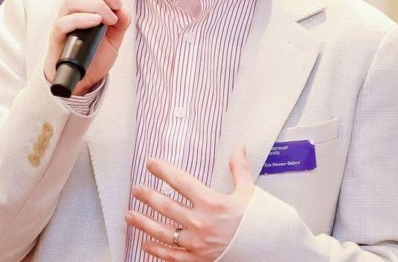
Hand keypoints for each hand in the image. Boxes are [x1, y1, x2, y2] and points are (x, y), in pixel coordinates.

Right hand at [43, 0, 130, 95]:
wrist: (83, 79)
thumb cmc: (94, 54)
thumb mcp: (114, 37)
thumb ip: (121, 22)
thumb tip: (125, 11)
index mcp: (81, 0)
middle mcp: (69, 7)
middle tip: (116, 3)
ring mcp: (63, 20)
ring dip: (97, 4)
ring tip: (110, 19)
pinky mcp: (58, 37)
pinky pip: (64, 22)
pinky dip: (83, 18)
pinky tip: (98, 22)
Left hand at [125, 144, 254, 260]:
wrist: (269, 250)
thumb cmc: (257, 222)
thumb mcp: (249, 193)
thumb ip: (239, 169)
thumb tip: (238, 147)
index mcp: (212, 202)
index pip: (181, 182)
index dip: (163, 170)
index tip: (151, 163)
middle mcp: (201, 222)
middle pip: (166, 206)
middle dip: (147, 196)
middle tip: (136, 189)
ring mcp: (197, 243)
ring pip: (163, 232)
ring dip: (143, 223)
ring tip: (129, 215)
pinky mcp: (198, 259)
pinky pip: (172, 256)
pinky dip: (156, 251)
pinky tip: (144, 244)